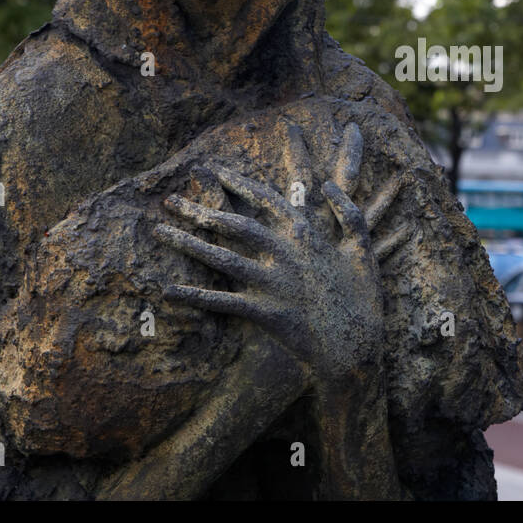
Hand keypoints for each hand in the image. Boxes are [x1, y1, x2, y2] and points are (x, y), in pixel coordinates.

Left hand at [153, 122, 407, 384]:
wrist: (357, 350)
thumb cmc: (363, 298)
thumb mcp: (364, 248)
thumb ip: (347, 212)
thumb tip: (325, 186)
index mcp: (307, 233)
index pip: (265, 199)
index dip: (239, 183)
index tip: (216, 171)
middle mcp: (284, 253)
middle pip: (233, 223)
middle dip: (199, 209)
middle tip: (170, 200)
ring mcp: (271, 283)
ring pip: (220, 257)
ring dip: (186, 243)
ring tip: (158, 231)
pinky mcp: (262, 312)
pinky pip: (221, 302)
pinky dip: (194, 296)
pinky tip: (167, 290)